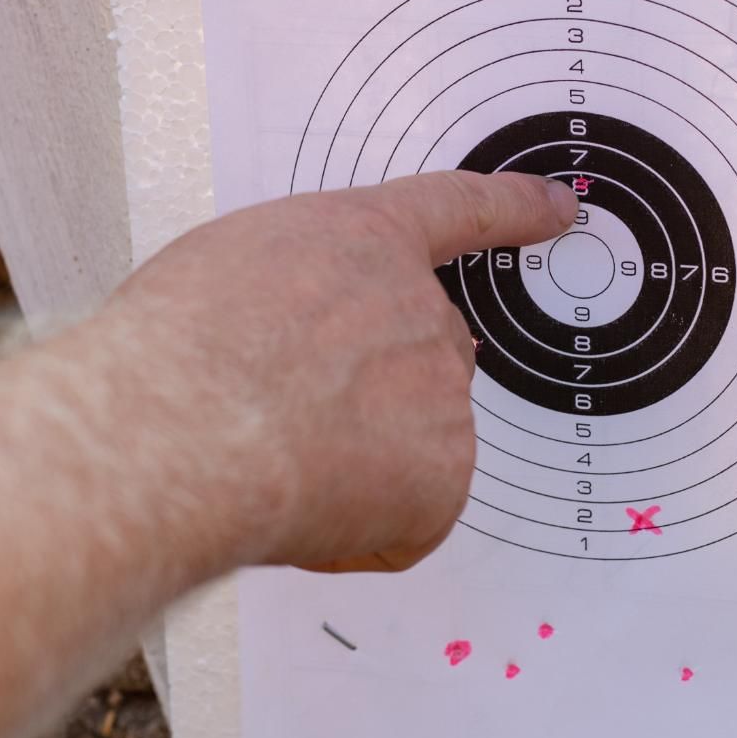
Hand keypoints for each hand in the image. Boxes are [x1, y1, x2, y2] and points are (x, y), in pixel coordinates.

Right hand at [95, 171, 576, 573]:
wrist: (182, 424)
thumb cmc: (175, 348)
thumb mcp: (227, 270)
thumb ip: (291, 290)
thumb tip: (289, 349)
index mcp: (363, 240)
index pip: (461, 211)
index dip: (515, 209)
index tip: (560, 207)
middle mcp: (420, 307)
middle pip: (426, 356)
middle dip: (372, 394)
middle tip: (284, 419)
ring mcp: (442, 390)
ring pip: (409, 444)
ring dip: (355, 465)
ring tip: (272, 460)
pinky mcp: (448, 473)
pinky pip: (406, 518)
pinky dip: (360, 530)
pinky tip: (300, 508)